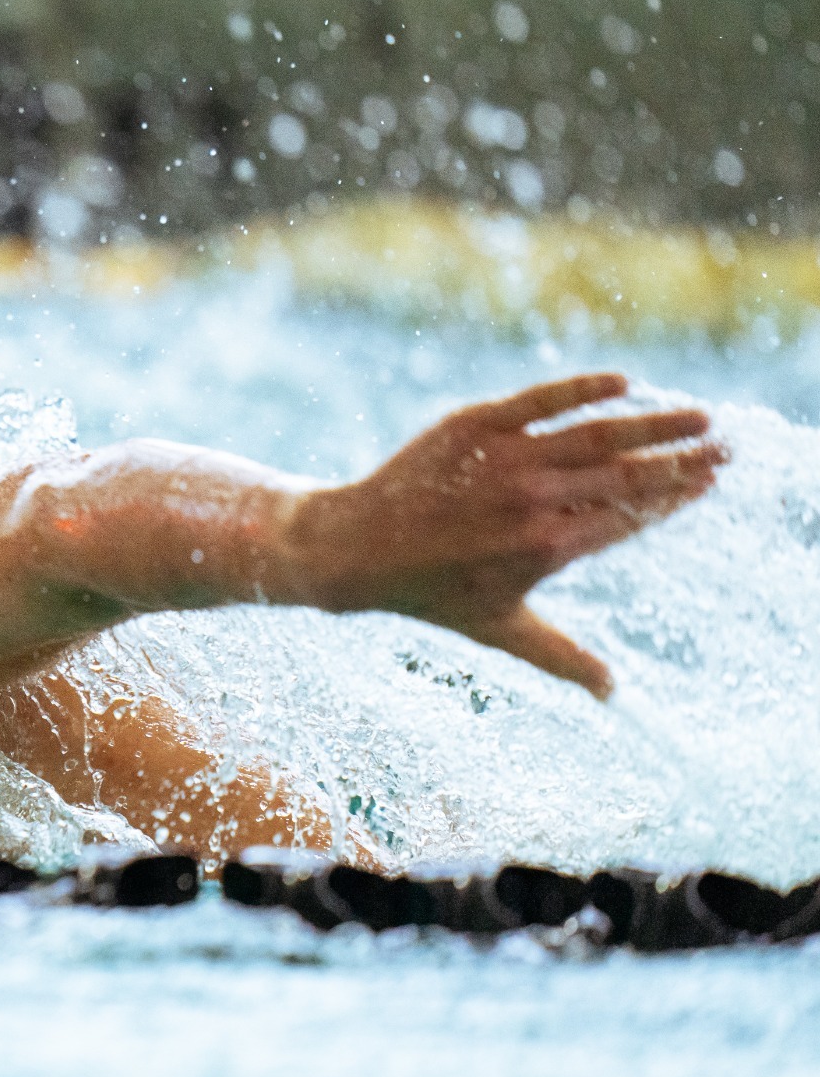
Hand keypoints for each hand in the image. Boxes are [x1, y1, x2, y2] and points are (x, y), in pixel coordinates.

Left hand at [286, 373, 725, 696]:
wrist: (353, 548)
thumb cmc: (428, 594)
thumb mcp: (497, 629)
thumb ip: (560, 656)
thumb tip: (612, 695)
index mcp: (547, 549)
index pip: (629, 517)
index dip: (675, 498)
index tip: (711, 480)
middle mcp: (532, 501)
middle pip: (626, 474)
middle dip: (682, 459)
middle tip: (724, 444)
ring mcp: (505, 458)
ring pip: (596, 432)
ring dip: (653, 421)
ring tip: (697, 414)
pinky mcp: (474, 425)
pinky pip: (540, 398)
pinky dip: (583, 388)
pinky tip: (623, 381)